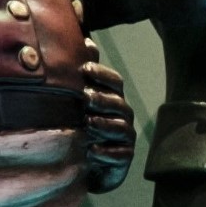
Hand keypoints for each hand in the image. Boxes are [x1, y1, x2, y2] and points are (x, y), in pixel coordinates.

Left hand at [78, 60, 137, 194]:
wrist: (87, 165)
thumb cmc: (84, 127)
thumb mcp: (80, 101)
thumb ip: (85, 74)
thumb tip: (86, 41)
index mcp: (113, 98)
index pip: (114, 81)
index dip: (102, 74)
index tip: (84, 69)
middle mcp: (122, 115)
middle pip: (118, 103)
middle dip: (102, 99)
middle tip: (85, 97)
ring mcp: (125, 137)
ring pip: (120, 127)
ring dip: (104, 125)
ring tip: (88, 124)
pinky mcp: (124, 157)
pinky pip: (120, 154)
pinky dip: (106, 153)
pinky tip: (91, 152)